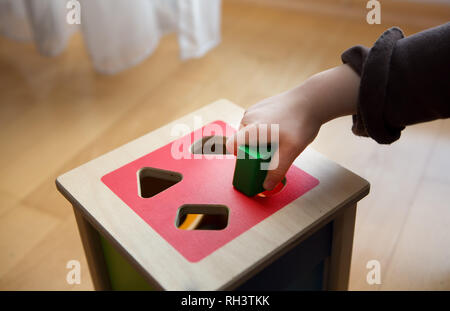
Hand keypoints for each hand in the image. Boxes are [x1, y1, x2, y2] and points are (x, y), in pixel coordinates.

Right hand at [226, 64, 359, 189]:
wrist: (312, 100)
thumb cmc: (301, 123)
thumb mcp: (291, 151)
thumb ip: (277, 170)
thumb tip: (266, 186)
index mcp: (252, 129)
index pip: (232, 146)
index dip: (240, 157)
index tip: (254, 161)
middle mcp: (248, 117)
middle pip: (242, 141)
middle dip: (254, 149)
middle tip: (273, 151)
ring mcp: (253, 110)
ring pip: (249, 132)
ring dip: (260, 139)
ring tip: (279, 139)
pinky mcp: (259, 106)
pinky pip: (256, 123)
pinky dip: (264, 129)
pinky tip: (280, 128)